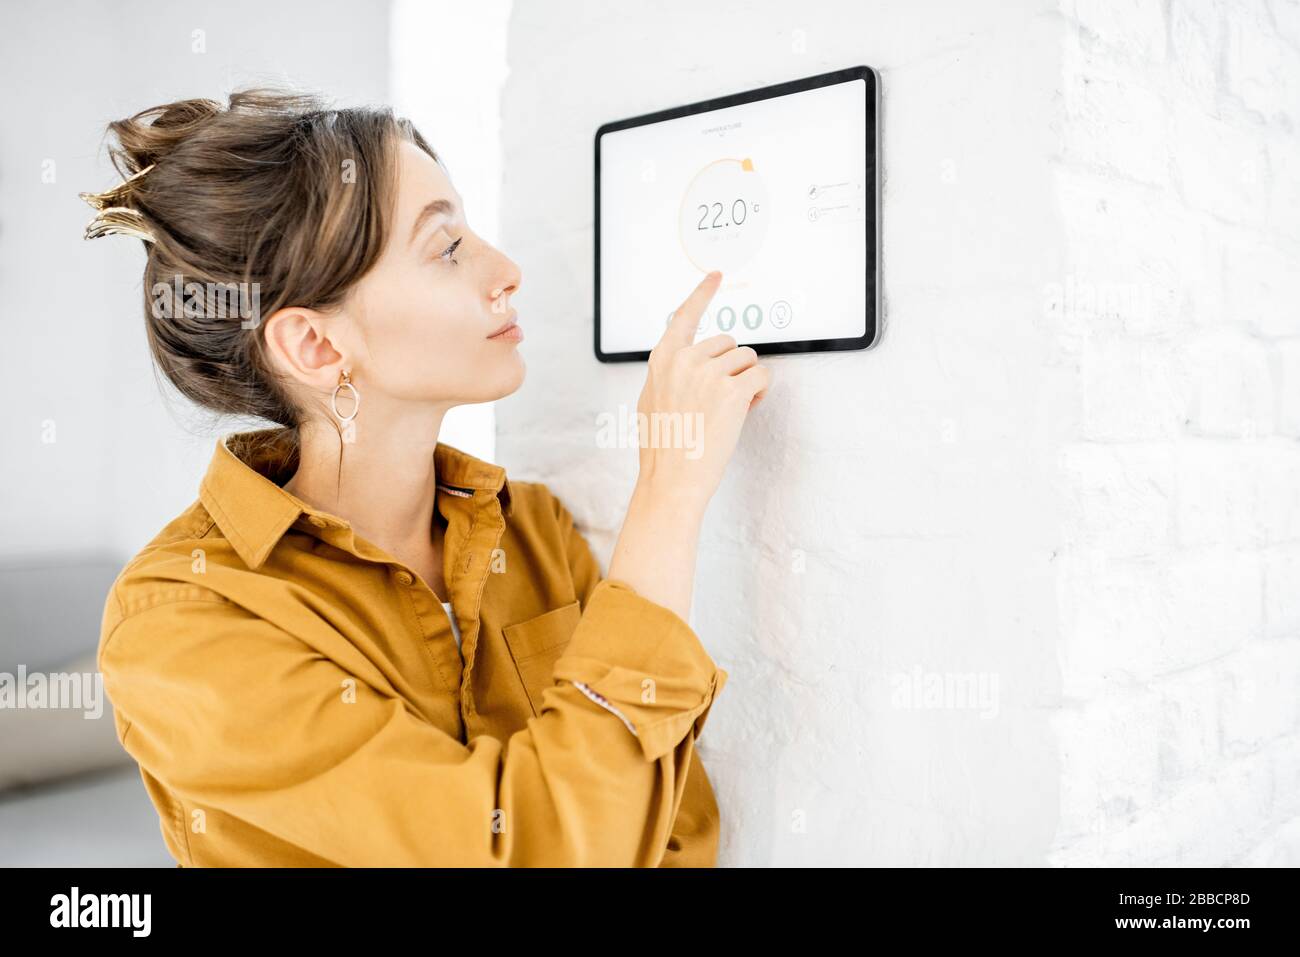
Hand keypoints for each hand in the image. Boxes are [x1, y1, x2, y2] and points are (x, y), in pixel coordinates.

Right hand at [634, 270, 771, 513]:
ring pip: (747, 358)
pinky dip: (760, 390)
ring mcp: (709, 373)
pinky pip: (762, 375)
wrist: (672, 479)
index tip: (716, 275)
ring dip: (747, 380)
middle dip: (732, 368)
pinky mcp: (733, 390)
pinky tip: (746, 410)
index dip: (702, 294)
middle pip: (728, 343)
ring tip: (730, 410)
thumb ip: (670, 374)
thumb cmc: (664, 448)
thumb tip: (690, 363)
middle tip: (722, 400)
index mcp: (663, 359)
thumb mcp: (652, 400)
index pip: (684, 316)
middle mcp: (685, 359)